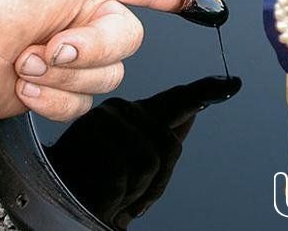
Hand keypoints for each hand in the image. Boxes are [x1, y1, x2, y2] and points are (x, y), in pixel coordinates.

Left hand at [0, 0, 188, 119]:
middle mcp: (82, 16)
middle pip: (127, 40)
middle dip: (90, 47)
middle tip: (53, 43)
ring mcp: (68, 54)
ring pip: (106, 75)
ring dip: (62, 73)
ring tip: (27, 59)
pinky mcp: (53, 86)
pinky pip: (79, 102)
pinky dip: (50, 96)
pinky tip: (24, 82)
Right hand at [47, 76, 241, 229]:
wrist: (57, 204)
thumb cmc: (93, 185)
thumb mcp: (132, 166)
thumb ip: (160, 137)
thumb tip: (192, 115)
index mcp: (127, 114)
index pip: (175, 101)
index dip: (205, 93)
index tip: (230, 84)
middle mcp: (116, 110)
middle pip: (170, 143)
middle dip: (157, 179)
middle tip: (128, 190)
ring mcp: (105, 122)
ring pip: (154, 158)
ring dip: (140, 189)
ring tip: (114, 191)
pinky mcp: (96, 140)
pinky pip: (134, 173)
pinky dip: (126, 194)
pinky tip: (105, 193)